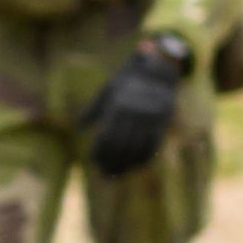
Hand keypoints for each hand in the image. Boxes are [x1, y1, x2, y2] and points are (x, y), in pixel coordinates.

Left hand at [82, 37, 191, 176]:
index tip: (94, 162)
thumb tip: (79, 127)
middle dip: (111, 161)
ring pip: (135, 147)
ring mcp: (149, 116)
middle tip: (104, 173)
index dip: (99, 152)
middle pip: (120, 145)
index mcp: (117, 105)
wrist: (158, 69)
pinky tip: (135, 165)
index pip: (106, 135)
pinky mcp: (162, 120)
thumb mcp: (109, 90)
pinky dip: (143, 157)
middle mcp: (133, 112)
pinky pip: (152, 144)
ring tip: (117, 173)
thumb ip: (94, 109)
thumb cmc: (128, 81)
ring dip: (126, 164)